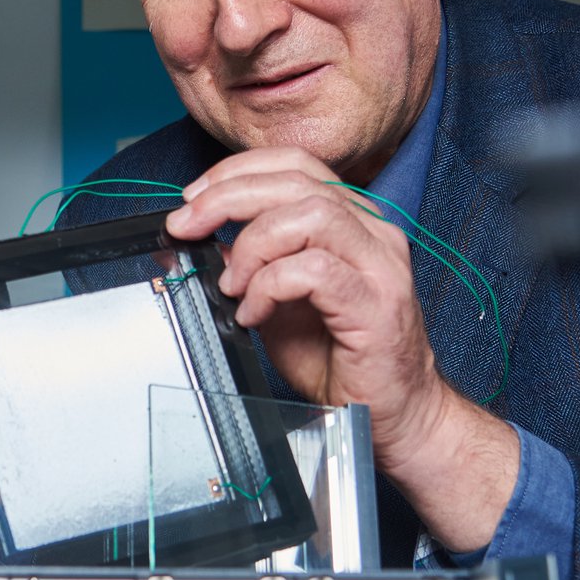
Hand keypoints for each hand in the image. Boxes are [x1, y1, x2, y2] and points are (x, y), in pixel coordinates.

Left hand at [166, 146, 517, 551]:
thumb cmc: (341, 360)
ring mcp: (380, 266)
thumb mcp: (279, 302)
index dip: (237, 172)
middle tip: (186, 226)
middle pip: (297, 181)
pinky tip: (254, 312)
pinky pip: (314, 270)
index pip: (295, 165)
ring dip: (253, 244)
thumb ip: (250, 265)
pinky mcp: (377, 304)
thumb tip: (204, 239)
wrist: (392, 414)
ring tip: (232, 284)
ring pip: (310, 214)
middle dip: (228, 197)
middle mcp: (373, 233)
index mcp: (352, 222)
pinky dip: (270, 285)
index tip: (192, 198)